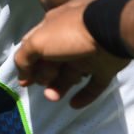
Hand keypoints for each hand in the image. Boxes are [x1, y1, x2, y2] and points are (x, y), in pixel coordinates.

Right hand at [15, 0, 129, 107]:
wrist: (111, 30)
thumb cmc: (71, 32)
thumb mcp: (37, 41)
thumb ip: (24, 57)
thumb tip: (23, 75)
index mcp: (54, 29)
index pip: (36, 47)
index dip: (28, 64)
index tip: (25, 81)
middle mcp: (71, 41)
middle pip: (52, 63)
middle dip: (44, 75)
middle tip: (47, 77)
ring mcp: (89, 54)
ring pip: (71, 75)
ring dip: (59, 88)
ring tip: (53, 96)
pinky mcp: (106, 67)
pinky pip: (94, 86)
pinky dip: (84, 97)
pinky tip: (73, 104)